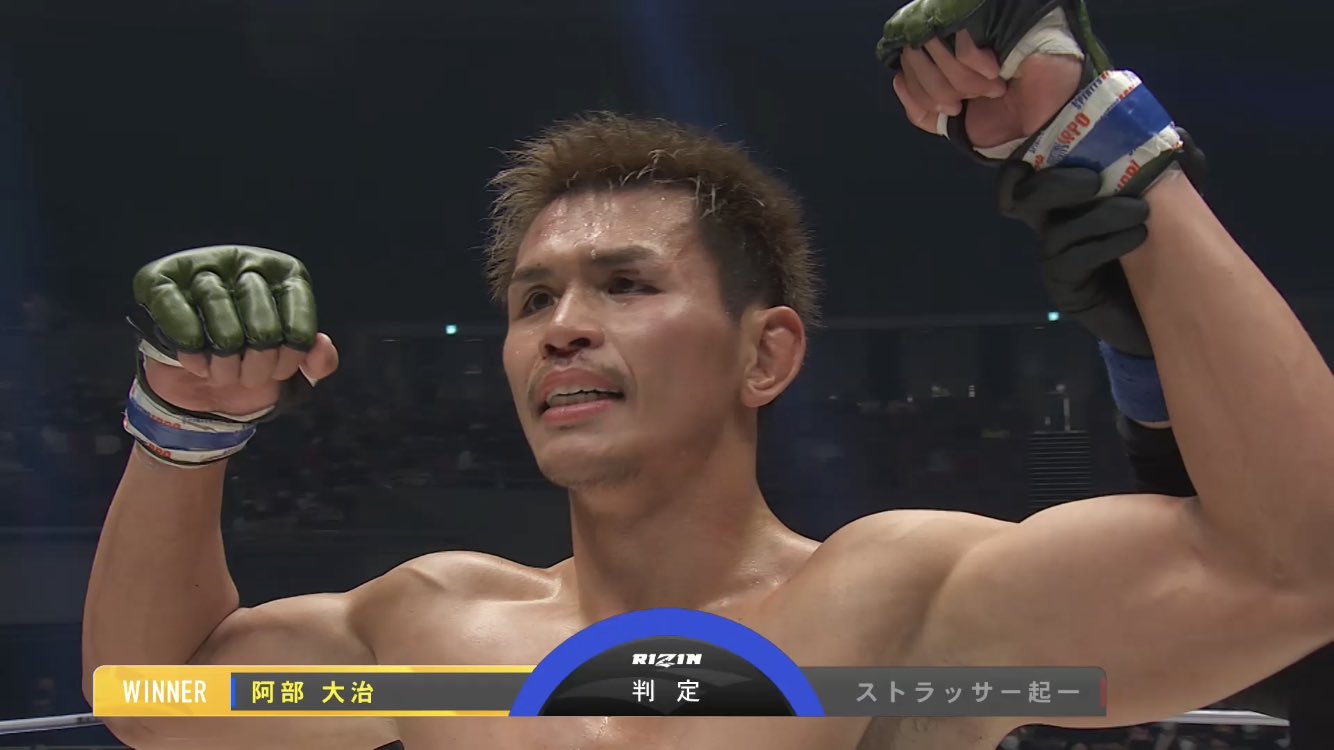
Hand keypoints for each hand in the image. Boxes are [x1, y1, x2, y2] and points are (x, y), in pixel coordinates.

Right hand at [132, 246, 339, 416]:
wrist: (197, 384)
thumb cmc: (249, 365)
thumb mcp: (290, 367)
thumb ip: (317, 361)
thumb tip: (321, 346)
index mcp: (282, 274)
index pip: (298, 307)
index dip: (293, 348)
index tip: (282, 371)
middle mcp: (244, 261)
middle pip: (260, 312)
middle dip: (259, 359)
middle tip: (250, 378)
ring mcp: (201, 265)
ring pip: (218, 306)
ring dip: (224, 357)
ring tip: (224, 375)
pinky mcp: (160, 280)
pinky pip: (176, 309)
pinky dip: (190, 347)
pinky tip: (198, 364)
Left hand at [891, 29, 1083, 148]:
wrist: (1050, 118)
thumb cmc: (1007, 119)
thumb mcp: (955, 124)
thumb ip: (922, 110)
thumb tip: (896, 79)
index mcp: (944, 59)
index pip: (904, 59)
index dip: (918, 88)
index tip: (951, 109)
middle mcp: (954, 36)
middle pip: (914, 52)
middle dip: (938, 89)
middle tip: (966, 103)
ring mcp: (973, 24)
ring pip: (934, 45)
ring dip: (962, 80)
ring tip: (991, 88)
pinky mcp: (992, 18)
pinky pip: (959, 42)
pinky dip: (975, 65)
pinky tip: (997, 71)